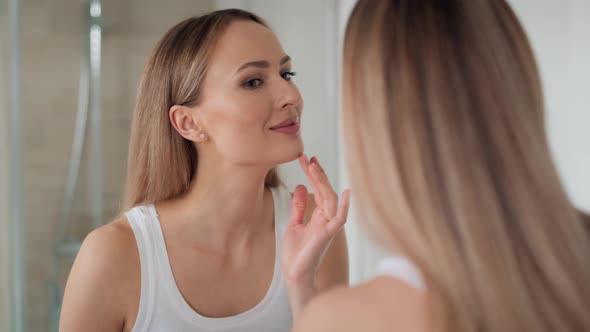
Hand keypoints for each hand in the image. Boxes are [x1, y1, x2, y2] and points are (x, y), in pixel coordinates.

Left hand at [282, 154, 349, 300]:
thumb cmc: (296, 252)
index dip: (314, 174)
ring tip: (313, 166)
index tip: (306, 158)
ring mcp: (328, 226)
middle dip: (317, 173)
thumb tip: (302, 186)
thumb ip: (299, 207)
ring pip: (331, 200)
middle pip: (326, 191)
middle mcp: (327, 218)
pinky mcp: (327, 235)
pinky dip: (344, 207)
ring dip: (323, 182)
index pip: (320, 189)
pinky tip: (346, 193)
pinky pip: (340, 219)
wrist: (294, 274)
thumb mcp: (294, 223)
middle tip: (308, 158)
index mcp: (320, 215)